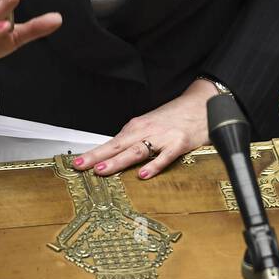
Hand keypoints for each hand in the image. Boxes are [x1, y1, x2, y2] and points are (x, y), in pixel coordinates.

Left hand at [72, 78, 216, 179]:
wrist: (202, 103)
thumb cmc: (174, 118)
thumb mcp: (150, 125)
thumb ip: (133, 140)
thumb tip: (112, 156)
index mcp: (137, 127)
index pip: (111, 142)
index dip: (93, 153)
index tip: (77, 163)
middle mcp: (146, 131)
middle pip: (117, 146)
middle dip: (97, 157)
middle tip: (81, 166)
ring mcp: (162, 137)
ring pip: (136, 151)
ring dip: (117, 161)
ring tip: (103, 170)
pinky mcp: (179, 143)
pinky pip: (165, 157)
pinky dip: (154, 165)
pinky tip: (143, 174)